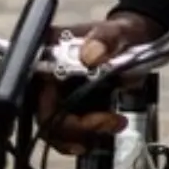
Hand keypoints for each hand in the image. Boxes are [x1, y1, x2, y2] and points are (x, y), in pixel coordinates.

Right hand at [37, 11, 163, 154]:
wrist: (133, 42)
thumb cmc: (119, 34)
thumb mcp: (116, 32)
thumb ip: (104, 39)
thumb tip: (89, 55)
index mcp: (45, 53)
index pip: (36, 93)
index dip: (54, 114)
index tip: (87, 120)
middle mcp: (44, 75)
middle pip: (43, 116)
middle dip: (75, 129)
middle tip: (110, 123)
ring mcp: (56, 93)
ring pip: (53, 129)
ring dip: (83, 136)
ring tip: (114, 124)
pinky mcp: (69, 106)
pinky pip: (68, 132)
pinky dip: (87, 136)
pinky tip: (109, 127)